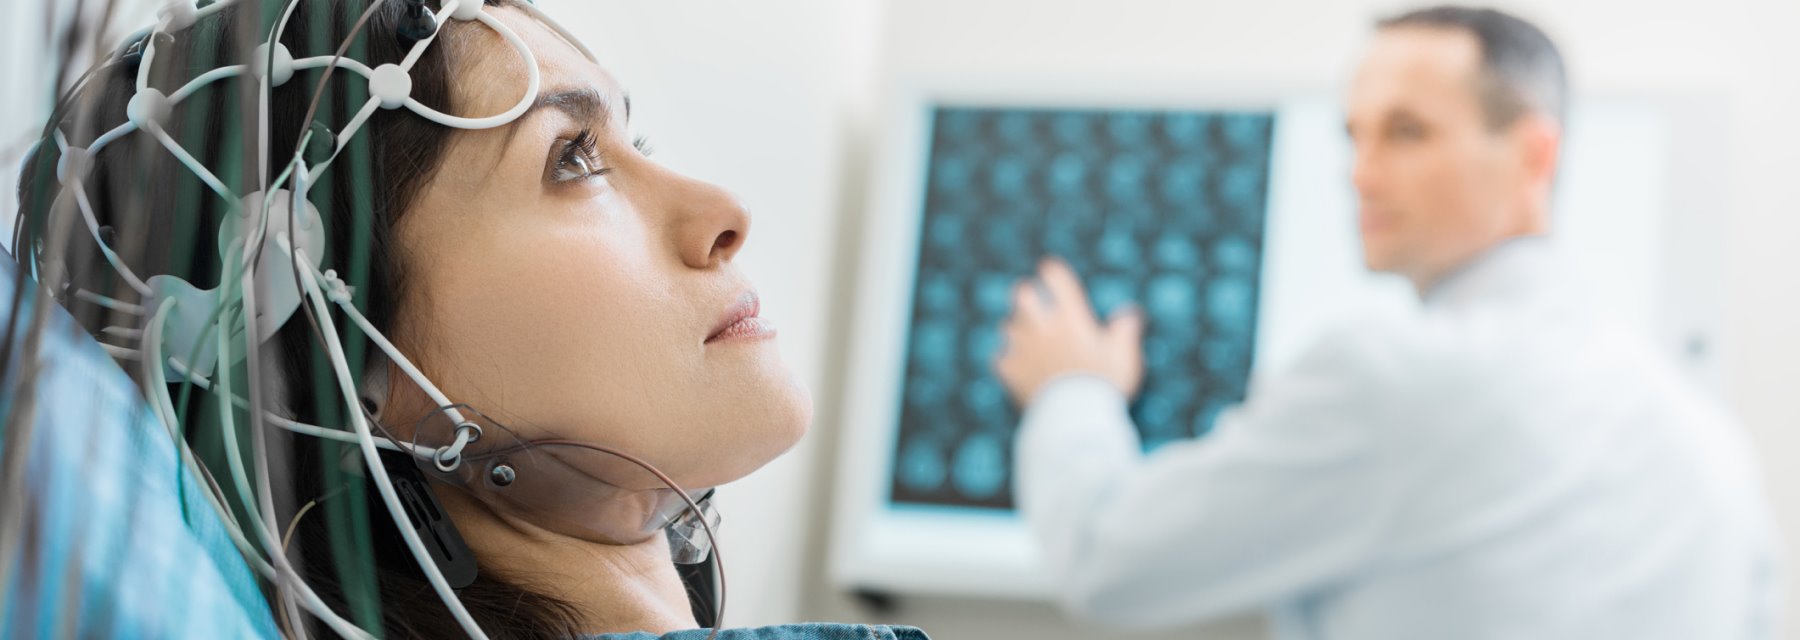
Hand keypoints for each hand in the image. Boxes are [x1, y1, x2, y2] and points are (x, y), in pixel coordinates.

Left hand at [992, 258, 1144, 404]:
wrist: (1074, 419)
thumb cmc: (1104, 385)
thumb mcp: (1124, 357)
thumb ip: (1125, 332)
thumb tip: (1131, 313)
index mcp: (1071, 317)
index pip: (1056, 279)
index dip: (1053, 271)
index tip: (1050, 269)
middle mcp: (1042, 327)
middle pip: (1022, 294)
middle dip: (1026, 294)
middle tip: (1032, 300)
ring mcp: (1023, 348)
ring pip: (1008, 326)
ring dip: (1016, 328)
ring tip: (1024, 336)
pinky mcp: (1011, 372)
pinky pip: (1001, 359)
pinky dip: (1007, 361)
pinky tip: (1015, 366)